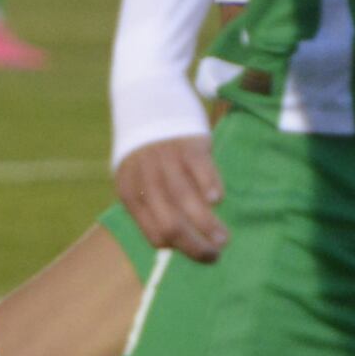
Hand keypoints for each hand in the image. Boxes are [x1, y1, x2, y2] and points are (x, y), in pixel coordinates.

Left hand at [115, 133, 226, 262]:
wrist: (148, 100)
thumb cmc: (147, 151)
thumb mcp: (137, 178)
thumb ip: (151, 206)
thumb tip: (176, 243)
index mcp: (130, 193)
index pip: (154, 234)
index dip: (178, 248)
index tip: (196, 252)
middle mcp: (146, 180)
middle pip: (172, 224)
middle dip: (195, 246)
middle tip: (215, 255)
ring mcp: (167, 162)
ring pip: (188, 203)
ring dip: (209, 226)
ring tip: (224, 239)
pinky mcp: (188, 146)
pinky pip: (202, 174)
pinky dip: (211, 189)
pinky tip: (218, 200)